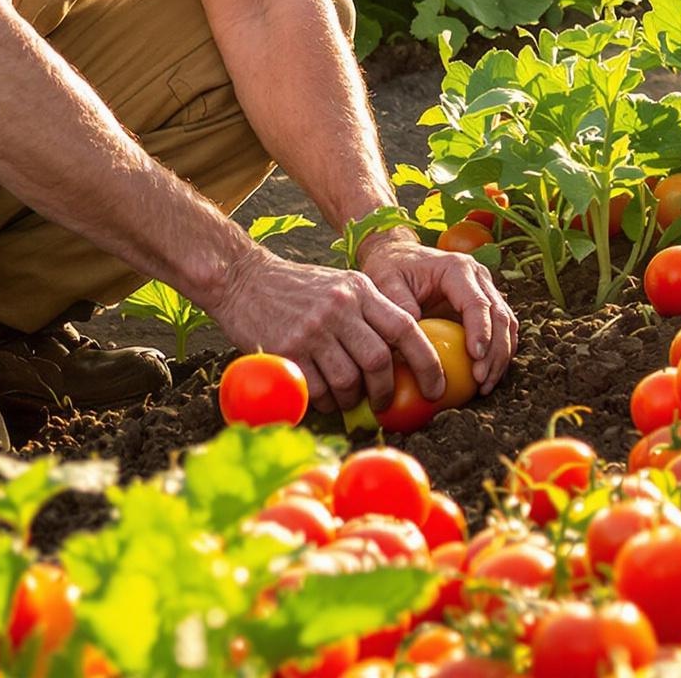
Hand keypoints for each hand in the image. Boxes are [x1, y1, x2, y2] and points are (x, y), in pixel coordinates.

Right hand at [204, 249, 442, 412]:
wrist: (244, 279)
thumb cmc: (298, 289)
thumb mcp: (341, 286)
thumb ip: (370, 313)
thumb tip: (401, 358)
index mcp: (360, 289)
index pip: (406, 327)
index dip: (427, 362)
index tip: (436, 387)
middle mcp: (341, 307)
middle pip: (380, 360)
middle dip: (386, 390)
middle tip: (384, 402)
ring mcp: (313, 329)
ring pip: (349, 380)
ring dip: (352, 399)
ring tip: (348, 399)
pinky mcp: (288, 350)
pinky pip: (318, 390)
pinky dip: (325, 402)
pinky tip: (323, 397)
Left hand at [356, 229, 518, 391]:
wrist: (398, 256)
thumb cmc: (390, 268)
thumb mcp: (385, 280)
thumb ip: (398, 302)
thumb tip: (414, 330)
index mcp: (457, 269)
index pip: (478, 302)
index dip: (481, 331)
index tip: (475, 358)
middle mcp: (478, 277)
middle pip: (500, 316)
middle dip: (495, 352)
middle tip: (481, 382)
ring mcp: (485, 291)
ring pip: (507, 326)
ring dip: (501, 358)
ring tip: (485, 386)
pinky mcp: (485, 306)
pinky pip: (501, 332)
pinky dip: (498, 355)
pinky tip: (486, 378)